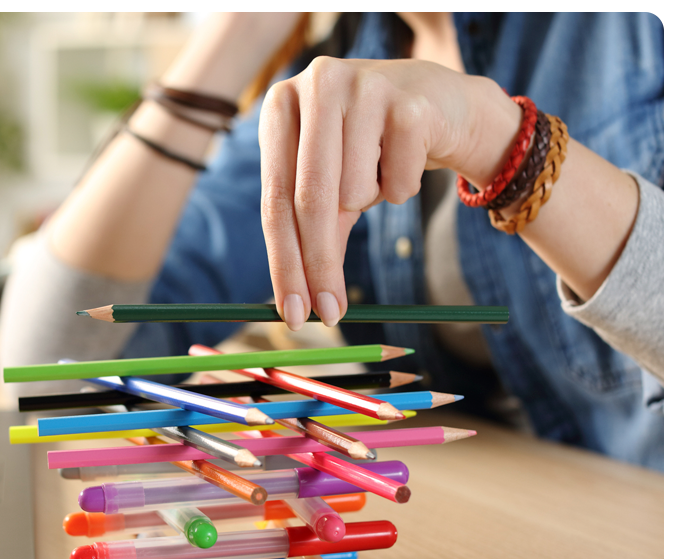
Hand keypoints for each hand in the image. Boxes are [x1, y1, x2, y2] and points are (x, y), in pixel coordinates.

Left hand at [258, 57, 520, 328]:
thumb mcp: (330, 188)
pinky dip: (404, 187)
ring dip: (371, 201)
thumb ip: (309, 237)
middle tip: (331, 315)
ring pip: (355, 194)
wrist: (442, 107)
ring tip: (380, 171)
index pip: (274, 200)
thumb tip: (301, 306)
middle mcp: (315, 85)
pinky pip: (399, 185)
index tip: (294, 314)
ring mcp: (362, 86)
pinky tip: (408, 156)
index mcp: (281, 107)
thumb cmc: (372, 152)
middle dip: (319, 267)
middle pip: (310, 201)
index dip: (284, 263)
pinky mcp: (408, 102)